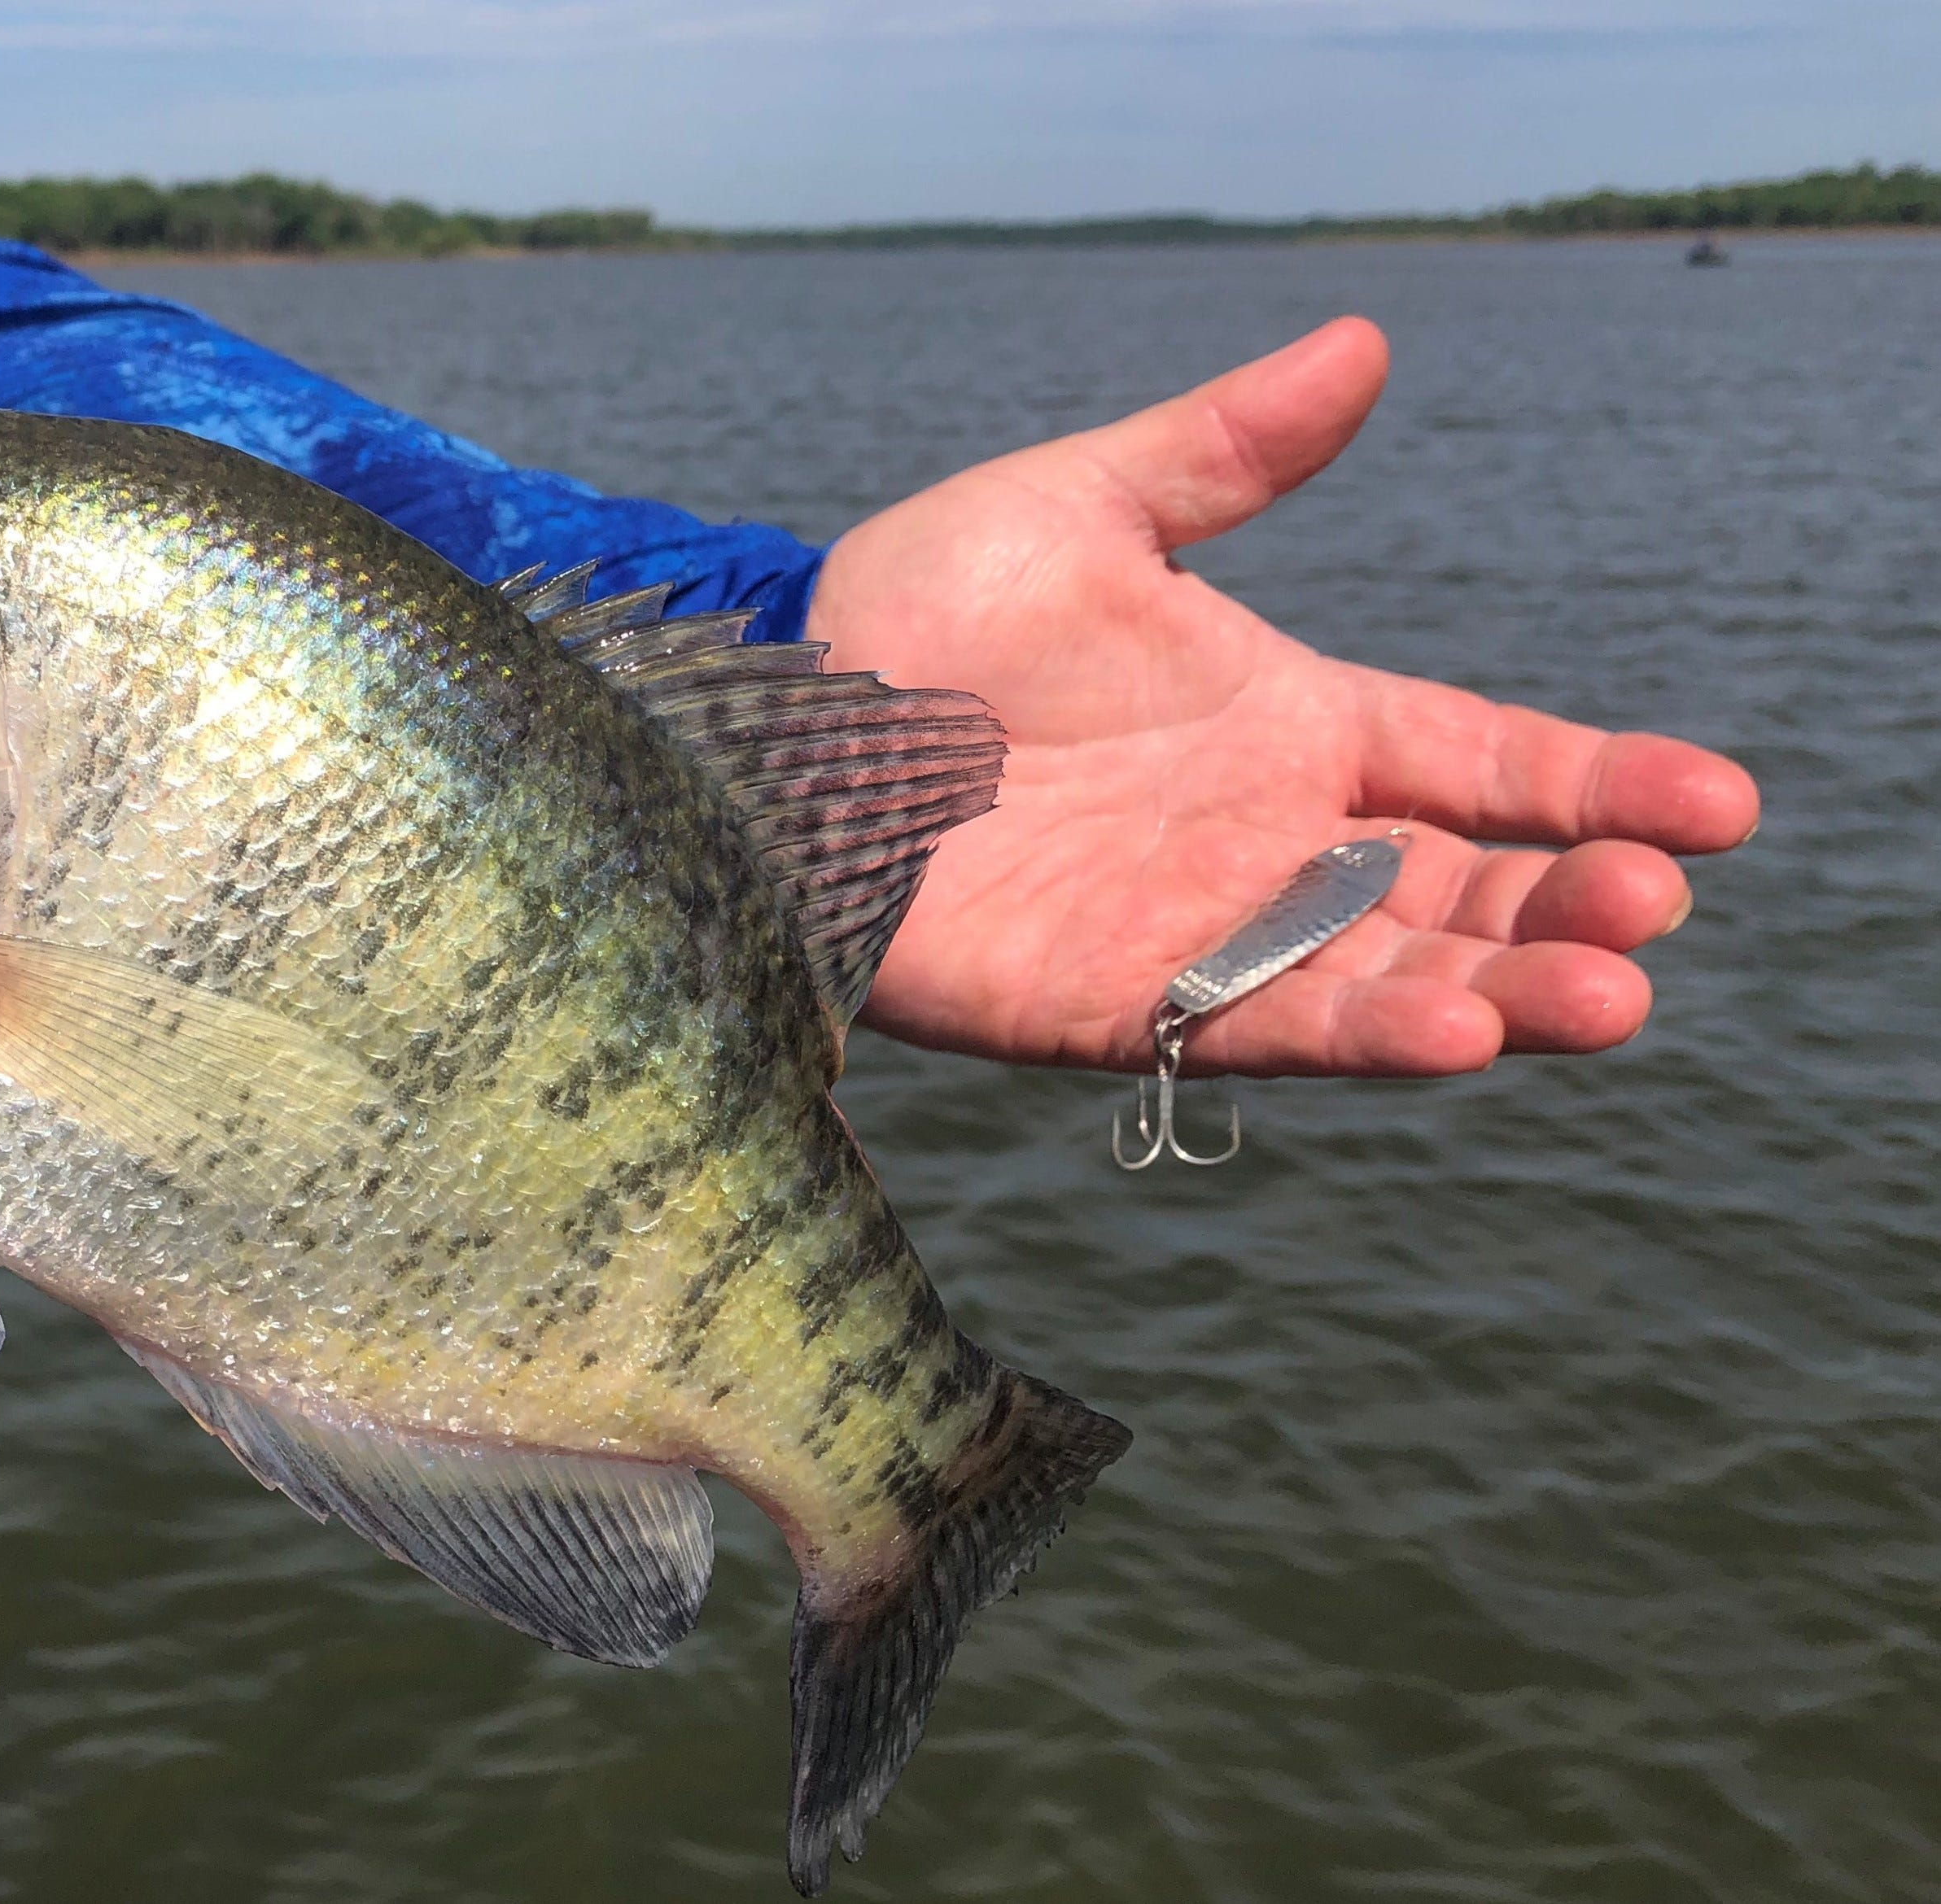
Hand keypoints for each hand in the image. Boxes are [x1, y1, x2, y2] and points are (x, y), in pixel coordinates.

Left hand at [812, 318, 1758, 1075]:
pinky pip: (1261, 1030)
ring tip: (1607, 995)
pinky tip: (1458, 1035)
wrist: (775, 722)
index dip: (1594, 784)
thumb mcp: (1084, 508)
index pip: (1480, 758)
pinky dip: (1362, 1035)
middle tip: (1652, 908)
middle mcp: (1267, 840)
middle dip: (1566, 903)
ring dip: (1502, 990)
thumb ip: (1225, 451)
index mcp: (1287, 722)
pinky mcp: (1119, 1008)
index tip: (1715, 805)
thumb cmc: (916, 614)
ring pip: (1388, 976)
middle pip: (1458, 887)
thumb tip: (1362, 342)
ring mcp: (1201, 931)